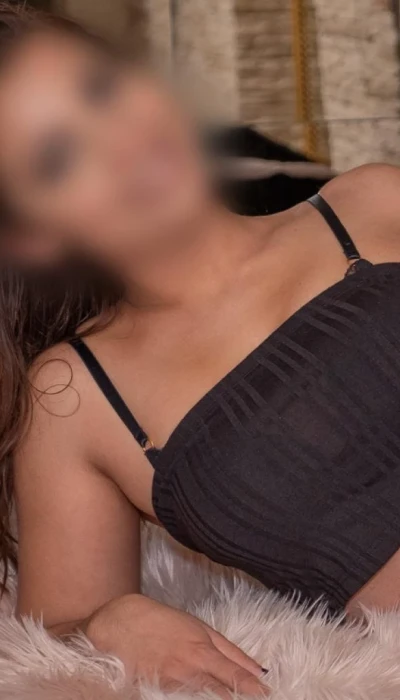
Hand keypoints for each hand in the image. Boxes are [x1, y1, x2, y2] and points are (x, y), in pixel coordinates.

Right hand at [85, 594, 267, 695]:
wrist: (118, 622)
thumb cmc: (163, 623)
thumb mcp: (201, 629)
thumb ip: (233, 652)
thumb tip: (261, 672)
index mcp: (202, 652)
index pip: (237, 678)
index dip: (256, 691)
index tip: (271, 698)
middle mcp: (188, 672)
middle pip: (222, 697)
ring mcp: (169, 687)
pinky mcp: (152, 695)